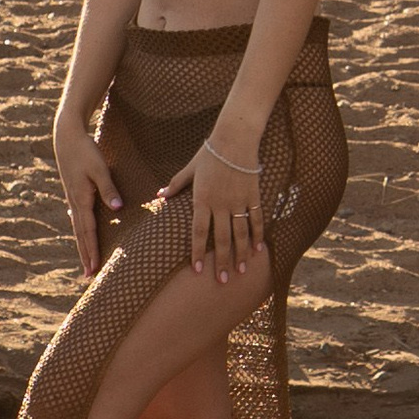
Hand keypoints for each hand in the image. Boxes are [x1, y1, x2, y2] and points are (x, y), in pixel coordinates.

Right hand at [52, 109, 122, 280]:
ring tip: (86, 262)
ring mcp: (73, 199)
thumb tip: (117, 209)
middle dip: (85, 256)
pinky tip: (82, 235)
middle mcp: (75, 203)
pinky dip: (81, 232)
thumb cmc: (85, 151)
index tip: (94, 269)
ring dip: (82, 246)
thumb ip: (109, 188)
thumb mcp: (99, 168)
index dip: (92, 251)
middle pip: (81, 235)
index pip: (88, 231)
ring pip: (78, 228)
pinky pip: (78, 218)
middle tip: (88, 276)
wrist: (66, 137)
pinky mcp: (74, 193)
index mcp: (82, 200)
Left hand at [161, 129, 262, 282]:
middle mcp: (221, 204)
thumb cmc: (210, 152)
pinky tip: (258, 249)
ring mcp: (239, 201)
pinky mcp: (253, 195)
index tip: (198, 270)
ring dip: (242, 253)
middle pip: (222, 238)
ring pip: (241, 233)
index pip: (199, 232)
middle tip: (223, 280)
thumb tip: (160, 194)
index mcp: (202, 199)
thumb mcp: (190, 168)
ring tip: (242, 270)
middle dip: (222, 261)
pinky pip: (256, 218)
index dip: (199, 252)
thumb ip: (176, 184)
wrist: (235, 138)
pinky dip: (258, 234)